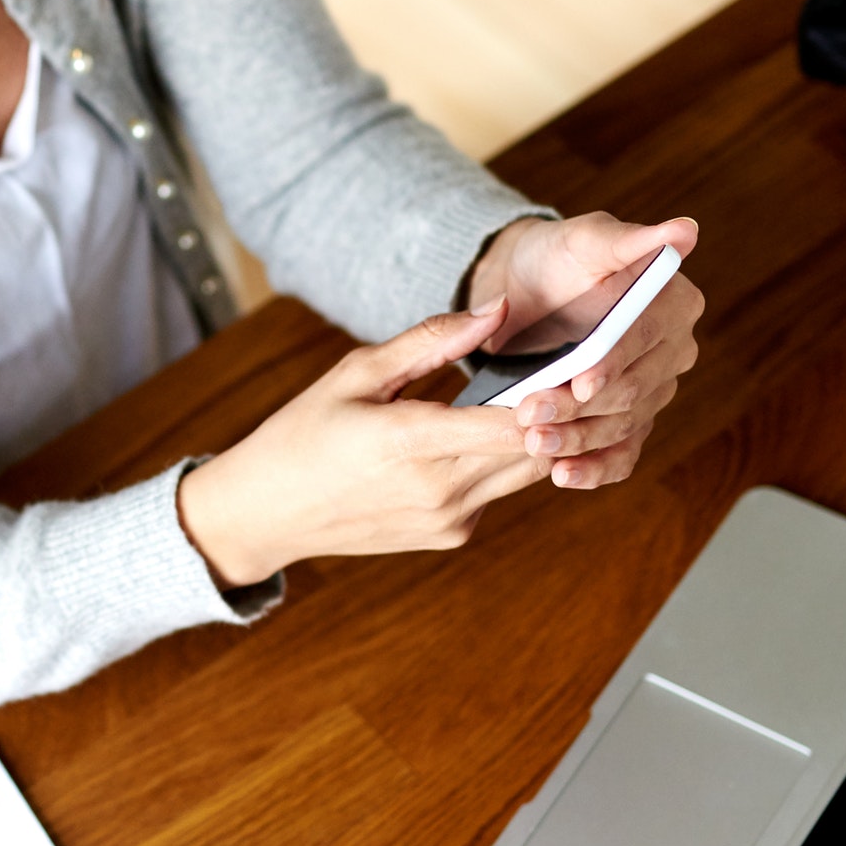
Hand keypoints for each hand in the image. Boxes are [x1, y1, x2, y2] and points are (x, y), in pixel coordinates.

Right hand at [178, 303, 549, 586]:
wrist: (269, 513)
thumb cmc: (306, 430)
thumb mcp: (359, 372)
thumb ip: (433, 339)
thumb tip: (499, 309)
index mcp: (412, 444)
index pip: (512, 424)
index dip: (553, 394)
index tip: (576, 358)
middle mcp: (439, 491)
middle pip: (536, 449)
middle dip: (559, 411)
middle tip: (576, 367)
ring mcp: (448, 520)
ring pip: (528, 473)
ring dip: (538, 435)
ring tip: (539, 392)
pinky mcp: (451, 536)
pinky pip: (499, 491)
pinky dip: (505, 460)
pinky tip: (489, 431)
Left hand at [464, 212, 702, 489]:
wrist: (528, 292)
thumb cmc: (559, 258)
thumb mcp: (584, 239)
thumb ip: (630, 239)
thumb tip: (684, 229)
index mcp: (675, 305)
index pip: (645, 340)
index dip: (614, 363)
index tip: (580, 381)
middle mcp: (674, 352)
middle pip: (632, 391)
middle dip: (580, 408)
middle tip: (530, 415)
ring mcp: (653, 392)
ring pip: (622, 426)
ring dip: (577, 441)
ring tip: (533, 444)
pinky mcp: (629, 422)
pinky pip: (622, 455)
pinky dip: (595, 470)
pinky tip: (563, 475)